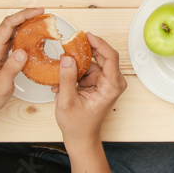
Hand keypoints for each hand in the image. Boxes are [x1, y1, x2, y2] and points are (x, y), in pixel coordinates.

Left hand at [0, 8, 44, 118]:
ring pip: (12, 28)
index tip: (40, 11)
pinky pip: (11, 34)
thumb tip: (23, 52)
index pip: (8, 24)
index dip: (24, 15)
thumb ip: (11, 69)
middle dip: (30, 17)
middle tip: (48, 20)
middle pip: (11, 23)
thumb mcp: (0, 87)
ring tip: (44, 27)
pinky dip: (24, 32)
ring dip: (28, 24)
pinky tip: (34, 37)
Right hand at [53, 33, 126, 147]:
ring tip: (60, 72)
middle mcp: (113, 82)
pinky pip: (87, 70)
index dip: (99, 43)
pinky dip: (75, 73)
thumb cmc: (78, 124)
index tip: (86, 36)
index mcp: (112, 86)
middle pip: (102, 56)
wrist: (80, 137)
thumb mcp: (67, 101)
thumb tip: (67, 59)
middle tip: (69, 45)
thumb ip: (67, 79)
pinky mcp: (99, 83)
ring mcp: (106, 82)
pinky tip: (62, 83)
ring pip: (92, 63)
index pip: (111, 56)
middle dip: (85, 50)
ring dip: (76, 65)